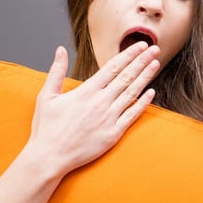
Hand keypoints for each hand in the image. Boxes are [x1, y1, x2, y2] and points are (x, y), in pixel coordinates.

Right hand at [25, 43, 160, 174]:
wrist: (49, 157)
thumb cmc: (46, 128)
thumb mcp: (47, 96)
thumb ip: (56, 71)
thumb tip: (60, 49)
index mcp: (85, 91)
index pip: (113, 67)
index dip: (129, 55)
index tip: (140, 45)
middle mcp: (100, 102)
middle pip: (126, 77)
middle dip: (142, 61)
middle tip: (155, 49)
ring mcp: (108, 118)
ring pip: (132, 93)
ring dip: (145, 77)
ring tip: (156, 64)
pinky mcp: (113, 134)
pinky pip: (132, 115)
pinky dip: (143, 103)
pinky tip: (152, 92)